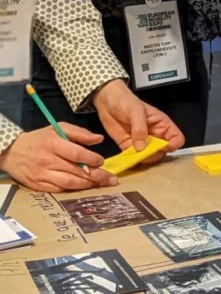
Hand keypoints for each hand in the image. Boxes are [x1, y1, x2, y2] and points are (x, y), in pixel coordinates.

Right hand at [0, 124, 116, 191]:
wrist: (11, 152)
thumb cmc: (39, 139)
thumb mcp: (58, 128)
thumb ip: (79, 133)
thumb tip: (99, 139)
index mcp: (53, 144)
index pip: (77, 154)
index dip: (92, 159)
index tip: (103, 162)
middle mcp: (48, 160)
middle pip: (76, 171)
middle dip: (97, 176)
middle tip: (112, 180)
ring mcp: (42, 175)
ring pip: (69, 183)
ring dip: (87, 185)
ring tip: (100, 184)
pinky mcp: (38, 185)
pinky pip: (59, 190)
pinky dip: (73, 189)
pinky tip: (83, 187)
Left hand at [93, 80, 184, 158]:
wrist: (107, 101)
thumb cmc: (126, 102)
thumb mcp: (135, 111)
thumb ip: (139, 128)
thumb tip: (141, 148)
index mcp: (162, 124)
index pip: (176, 138)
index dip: (174, 145)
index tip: (164, 147)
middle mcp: (155, 135)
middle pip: (163, 151)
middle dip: (156, 154)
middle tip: (145, 152)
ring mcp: (142, 142)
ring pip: (149, 157)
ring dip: (144, 159)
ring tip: (135, 155)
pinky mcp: (128, 147)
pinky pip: (134, 157)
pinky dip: (132, 160)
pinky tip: (128, 158)